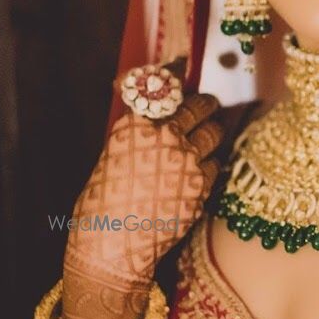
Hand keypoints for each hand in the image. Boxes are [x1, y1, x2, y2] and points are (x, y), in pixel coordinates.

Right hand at [61, 79, 223, 318]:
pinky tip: (199, 172)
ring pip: (215, 132)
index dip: (173, 74)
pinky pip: (217, 163)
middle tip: (206, 106)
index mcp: (134, 125)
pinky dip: (211, 164)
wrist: (113, 249)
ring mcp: (188, 160)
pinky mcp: (203, 185)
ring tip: (206, 137)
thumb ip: (137, 133)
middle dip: (204, 104)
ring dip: (212, 132)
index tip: (180, 70)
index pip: (162, 86)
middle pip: (200, 105)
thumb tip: (158, 115)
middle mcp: (164, 136)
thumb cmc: (102, 206)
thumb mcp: (111, 158)